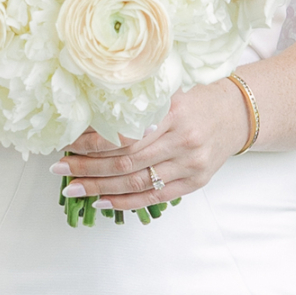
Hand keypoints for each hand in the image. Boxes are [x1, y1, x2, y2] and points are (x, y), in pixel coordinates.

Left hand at [62, 81, 246, 210]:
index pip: (125, 133)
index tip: (68, 144)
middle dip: (87, 167)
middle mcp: (182, 139)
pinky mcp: (195, 182)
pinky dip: (124, 202)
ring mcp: (190, 163)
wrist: (235, 115)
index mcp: (172, 111)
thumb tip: (87, 121)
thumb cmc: (194, 102)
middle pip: (126, 160)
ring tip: (73, 188)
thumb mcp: (167, 92)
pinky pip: (154, 197)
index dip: (92, 142)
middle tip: (60, 169)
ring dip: (100, 188)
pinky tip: (101, 201)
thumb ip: (135, 105)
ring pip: (137, 182)